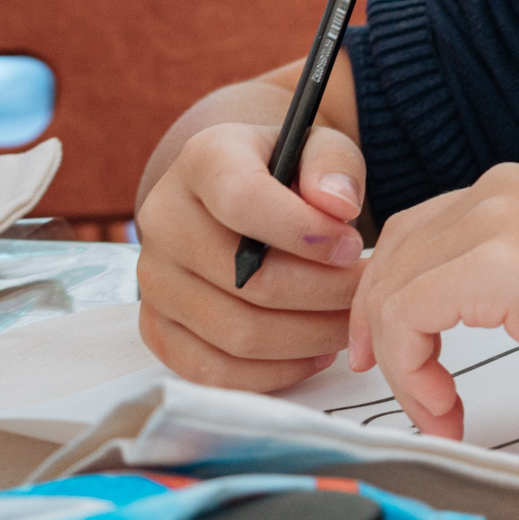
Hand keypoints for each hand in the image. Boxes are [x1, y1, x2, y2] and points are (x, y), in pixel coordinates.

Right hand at [134, 120, 366, 389]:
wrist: (242, 195)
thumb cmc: (289, 172)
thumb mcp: (319, 147)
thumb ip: (333, 165)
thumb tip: (338, 206)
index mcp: (202, 161)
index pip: (242, 201)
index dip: (304, 231)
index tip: (352, 247)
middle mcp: (163, 220)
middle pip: (246, 280)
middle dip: (322, 293)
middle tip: (365, 294)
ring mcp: (153, 280)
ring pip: (236, 333)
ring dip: (307, 337)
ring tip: (349, 323)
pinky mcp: (156, 327)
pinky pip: (213, 370)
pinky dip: (274, 372)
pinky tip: (316, 352)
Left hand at [346, 163, 518, 439]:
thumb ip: (492, 274)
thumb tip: (425, 305)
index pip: (415, 230)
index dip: (390, 297)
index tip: (391, 353)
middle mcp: (505, 188)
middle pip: (395, 254)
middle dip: (380, 326)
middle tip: (395, 383)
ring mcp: (500, 219)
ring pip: (393, 290)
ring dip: (401, 365)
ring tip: (438, 409)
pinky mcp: (497, 263)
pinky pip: (407, 318)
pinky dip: (411, 375)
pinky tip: (448, 409)